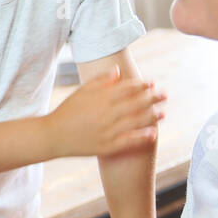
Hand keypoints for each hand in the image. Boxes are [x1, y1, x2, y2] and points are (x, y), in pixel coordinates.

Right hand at [46, 67, 165, 158]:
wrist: (52, 136)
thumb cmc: (67, 112)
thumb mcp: (81, 92)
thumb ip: (100, 81)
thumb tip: (118, 70)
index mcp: (100, 98)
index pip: (127, 88)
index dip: (142, 85)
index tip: (152, 83)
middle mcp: (106, 114)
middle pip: (135, 103)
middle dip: (152, 98)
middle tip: (165, 95)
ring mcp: (107, 131)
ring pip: (136, 121)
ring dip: (152, 116)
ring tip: (163, 112)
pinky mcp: (106, 146)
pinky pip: (128, 141)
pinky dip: (141, 137)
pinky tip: (153, 133)